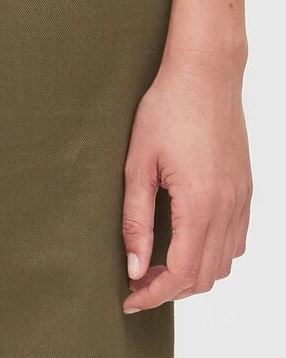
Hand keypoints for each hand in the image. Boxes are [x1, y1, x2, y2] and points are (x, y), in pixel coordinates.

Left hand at [121, 46, 251, 312]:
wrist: (205, 75)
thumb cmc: (166, 110)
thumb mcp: (137, 163)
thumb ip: (135, 217)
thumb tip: (134, 264)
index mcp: (200, 205)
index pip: (182, 274)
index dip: (153, 294)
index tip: (129, 298)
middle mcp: (228, 208)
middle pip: (205, 276)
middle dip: (170, 289)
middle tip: (136, 282)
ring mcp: (242, 199)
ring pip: (224, 262)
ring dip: (192, 274)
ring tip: (157, 265)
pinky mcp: (245, 188)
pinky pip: (236, 239)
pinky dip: (213, 254)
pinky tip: (186, 241)